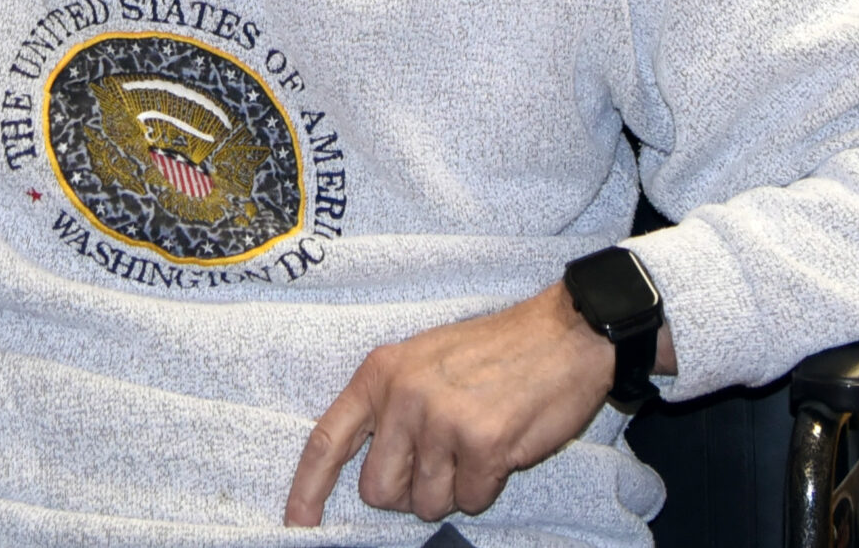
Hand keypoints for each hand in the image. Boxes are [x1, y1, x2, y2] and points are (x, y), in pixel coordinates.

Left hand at [283, 283, 616, 526]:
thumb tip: (372, 472)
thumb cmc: (491, 352)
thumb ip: (390, 408)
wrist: (561, 334)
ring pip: (426, 502)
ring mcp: (440, 420)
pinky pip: (470, 502)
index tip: (297, 523)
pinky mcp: (482, 444)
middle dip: (407, 490)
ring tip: (474, 442)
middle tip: (440, 458)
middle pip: (378, 489)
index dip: (308, 488)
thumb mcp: (422, 361)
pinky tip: (499, 447)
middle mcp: (402, 396)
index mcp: (380, 373)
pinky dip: (486, 487)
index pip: (328, 439)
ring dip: (452, 488)